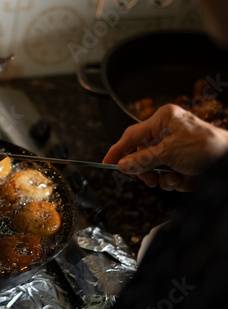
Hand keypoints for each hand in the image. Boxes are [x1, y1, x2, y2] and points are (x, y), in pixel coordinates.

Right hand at [103, 104, 227, 190]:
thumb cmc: (208, 148)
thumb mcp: (168, 154)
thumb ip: (142, 160)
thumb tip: (122, 165)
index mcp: (163, 120)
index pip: (132, 135)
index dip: (118, 150)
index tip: (107, 162)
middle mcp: (169, 131)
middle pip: (143, 154)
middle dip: (148, 170)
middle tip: (150, 179)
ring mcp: (177, 146)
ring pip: (156, 167)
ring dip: (164, 178)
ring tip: (176, 180)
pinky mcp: (186, 160)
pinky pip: (170, 173)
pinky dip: (176, 180)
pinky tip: (187, 180)